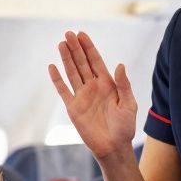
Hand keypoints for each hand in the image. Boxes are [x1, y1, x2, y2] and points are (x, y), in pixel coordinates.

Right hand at [48, 31, 137, 161]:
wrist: (113, 147)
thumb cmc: (124, 127)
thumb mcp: (129, 104)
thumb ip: (124, 85)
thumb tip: (119, 65)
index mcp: (107, 84)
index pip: (96, 61)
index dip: (88, 47)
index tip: (81, 34)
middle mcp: (93, 87)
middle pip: (82, 63)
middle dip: (75, 48)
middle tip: (68, 33)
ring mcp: (82, 96)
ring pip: (72, 73)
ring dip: (66, 59)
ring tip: (60, 43)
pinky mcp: (73, 108)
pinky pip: (63, 91)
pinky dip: (57, 79)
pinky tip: (52, 67)